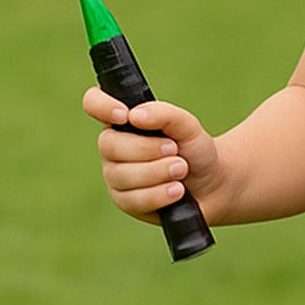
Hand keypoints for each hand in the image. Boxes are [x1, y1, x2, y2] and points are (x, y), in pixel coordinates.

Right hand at [83, 87, 222, 225]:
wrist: (211, 184)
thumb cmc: (194, 149)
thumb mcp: (187, 125)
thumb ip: (164, 114)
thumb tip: (135, 115)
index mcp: (124, 120)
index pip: (94, 102)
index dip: (102, 106)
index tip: (126, 116)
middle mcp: (113, 146)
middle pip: (110, 145)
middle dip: (147, 149)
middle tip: (175, 150)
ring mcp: (116, 175)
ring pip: (122, 175)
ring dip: (158, 172)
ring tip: (181, 169)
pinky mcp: (125, 201)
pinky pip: (133, 200)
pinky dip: (159, 194)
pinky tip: (176, 191)